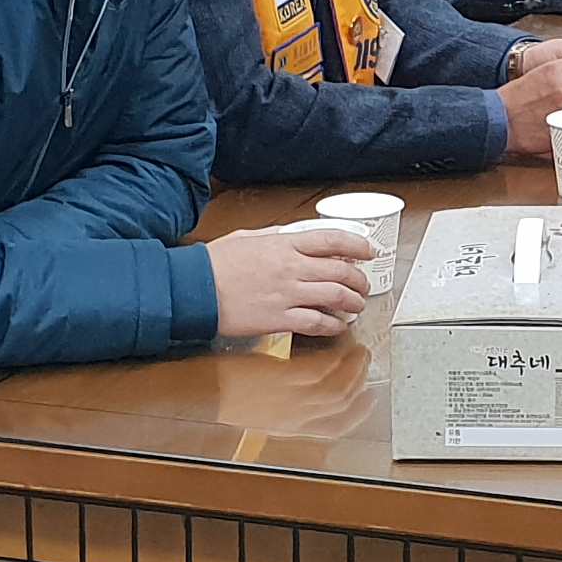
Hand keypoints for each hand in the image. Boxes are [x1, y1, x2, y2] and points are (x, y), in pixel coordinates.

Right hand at [207, 226, 372, 338]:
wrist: (194, 288)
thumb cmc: (214, 264)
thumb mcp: (247, 238)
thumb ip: (273, 236)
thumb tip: (291, 236)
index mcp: (284, 244)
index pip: (332, 239)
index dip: (357, 245)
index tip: (367, 251)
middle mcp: (291, 268)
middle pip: (341, 271)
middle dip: (359, 279)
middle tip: (363, 284)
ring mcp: (287, 294)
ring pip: (335, 297)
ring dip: (353, 302)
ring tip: (357, 305)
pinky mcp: (279, 319)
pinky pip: (317, 323)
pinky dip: (333, 325)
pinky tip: (338, 325)